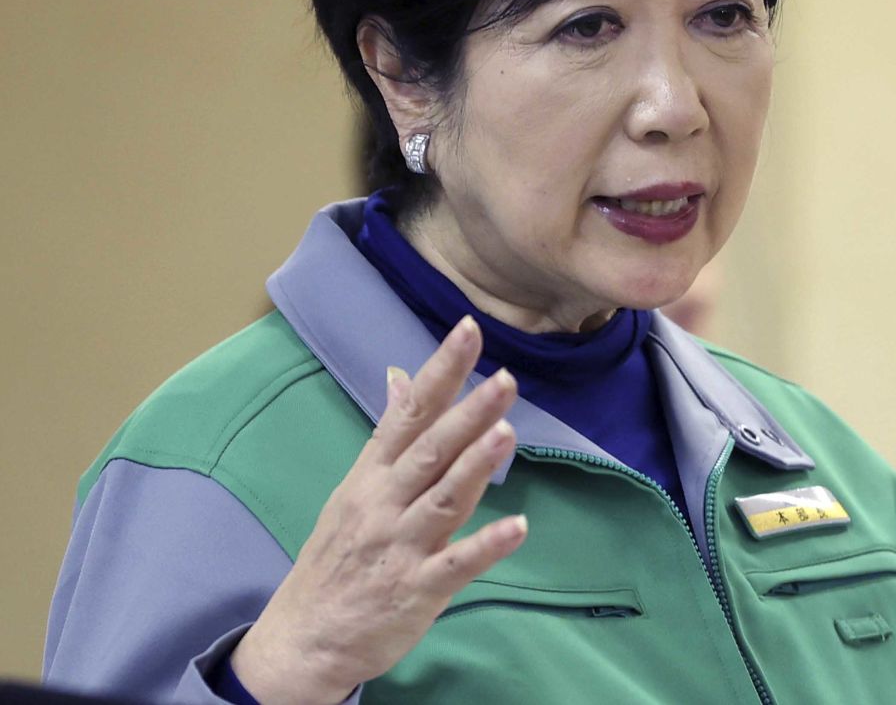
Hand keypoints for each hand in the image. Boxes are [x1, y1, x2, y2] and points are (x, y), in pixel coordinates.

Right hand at [230, 316, 526, 703]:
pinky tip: (518, 527)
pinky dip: (486, 546)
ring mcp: (400, 546)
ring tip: (508, 433)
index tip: (468, 330)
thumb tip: (401, 375)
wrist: (303, 638)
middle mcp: (384, 502)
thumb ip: (389, 434)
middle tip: (505, 378)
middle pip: (430, 449)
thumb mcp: (355, 487)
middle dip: (468, 413)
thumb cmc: (339, 555)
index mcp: (372, 473)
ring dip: (476, 466)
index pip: (409, 411)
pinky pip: (455, 565)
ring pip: (442, 499)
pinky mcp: (416, 590)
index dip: (440, 371)